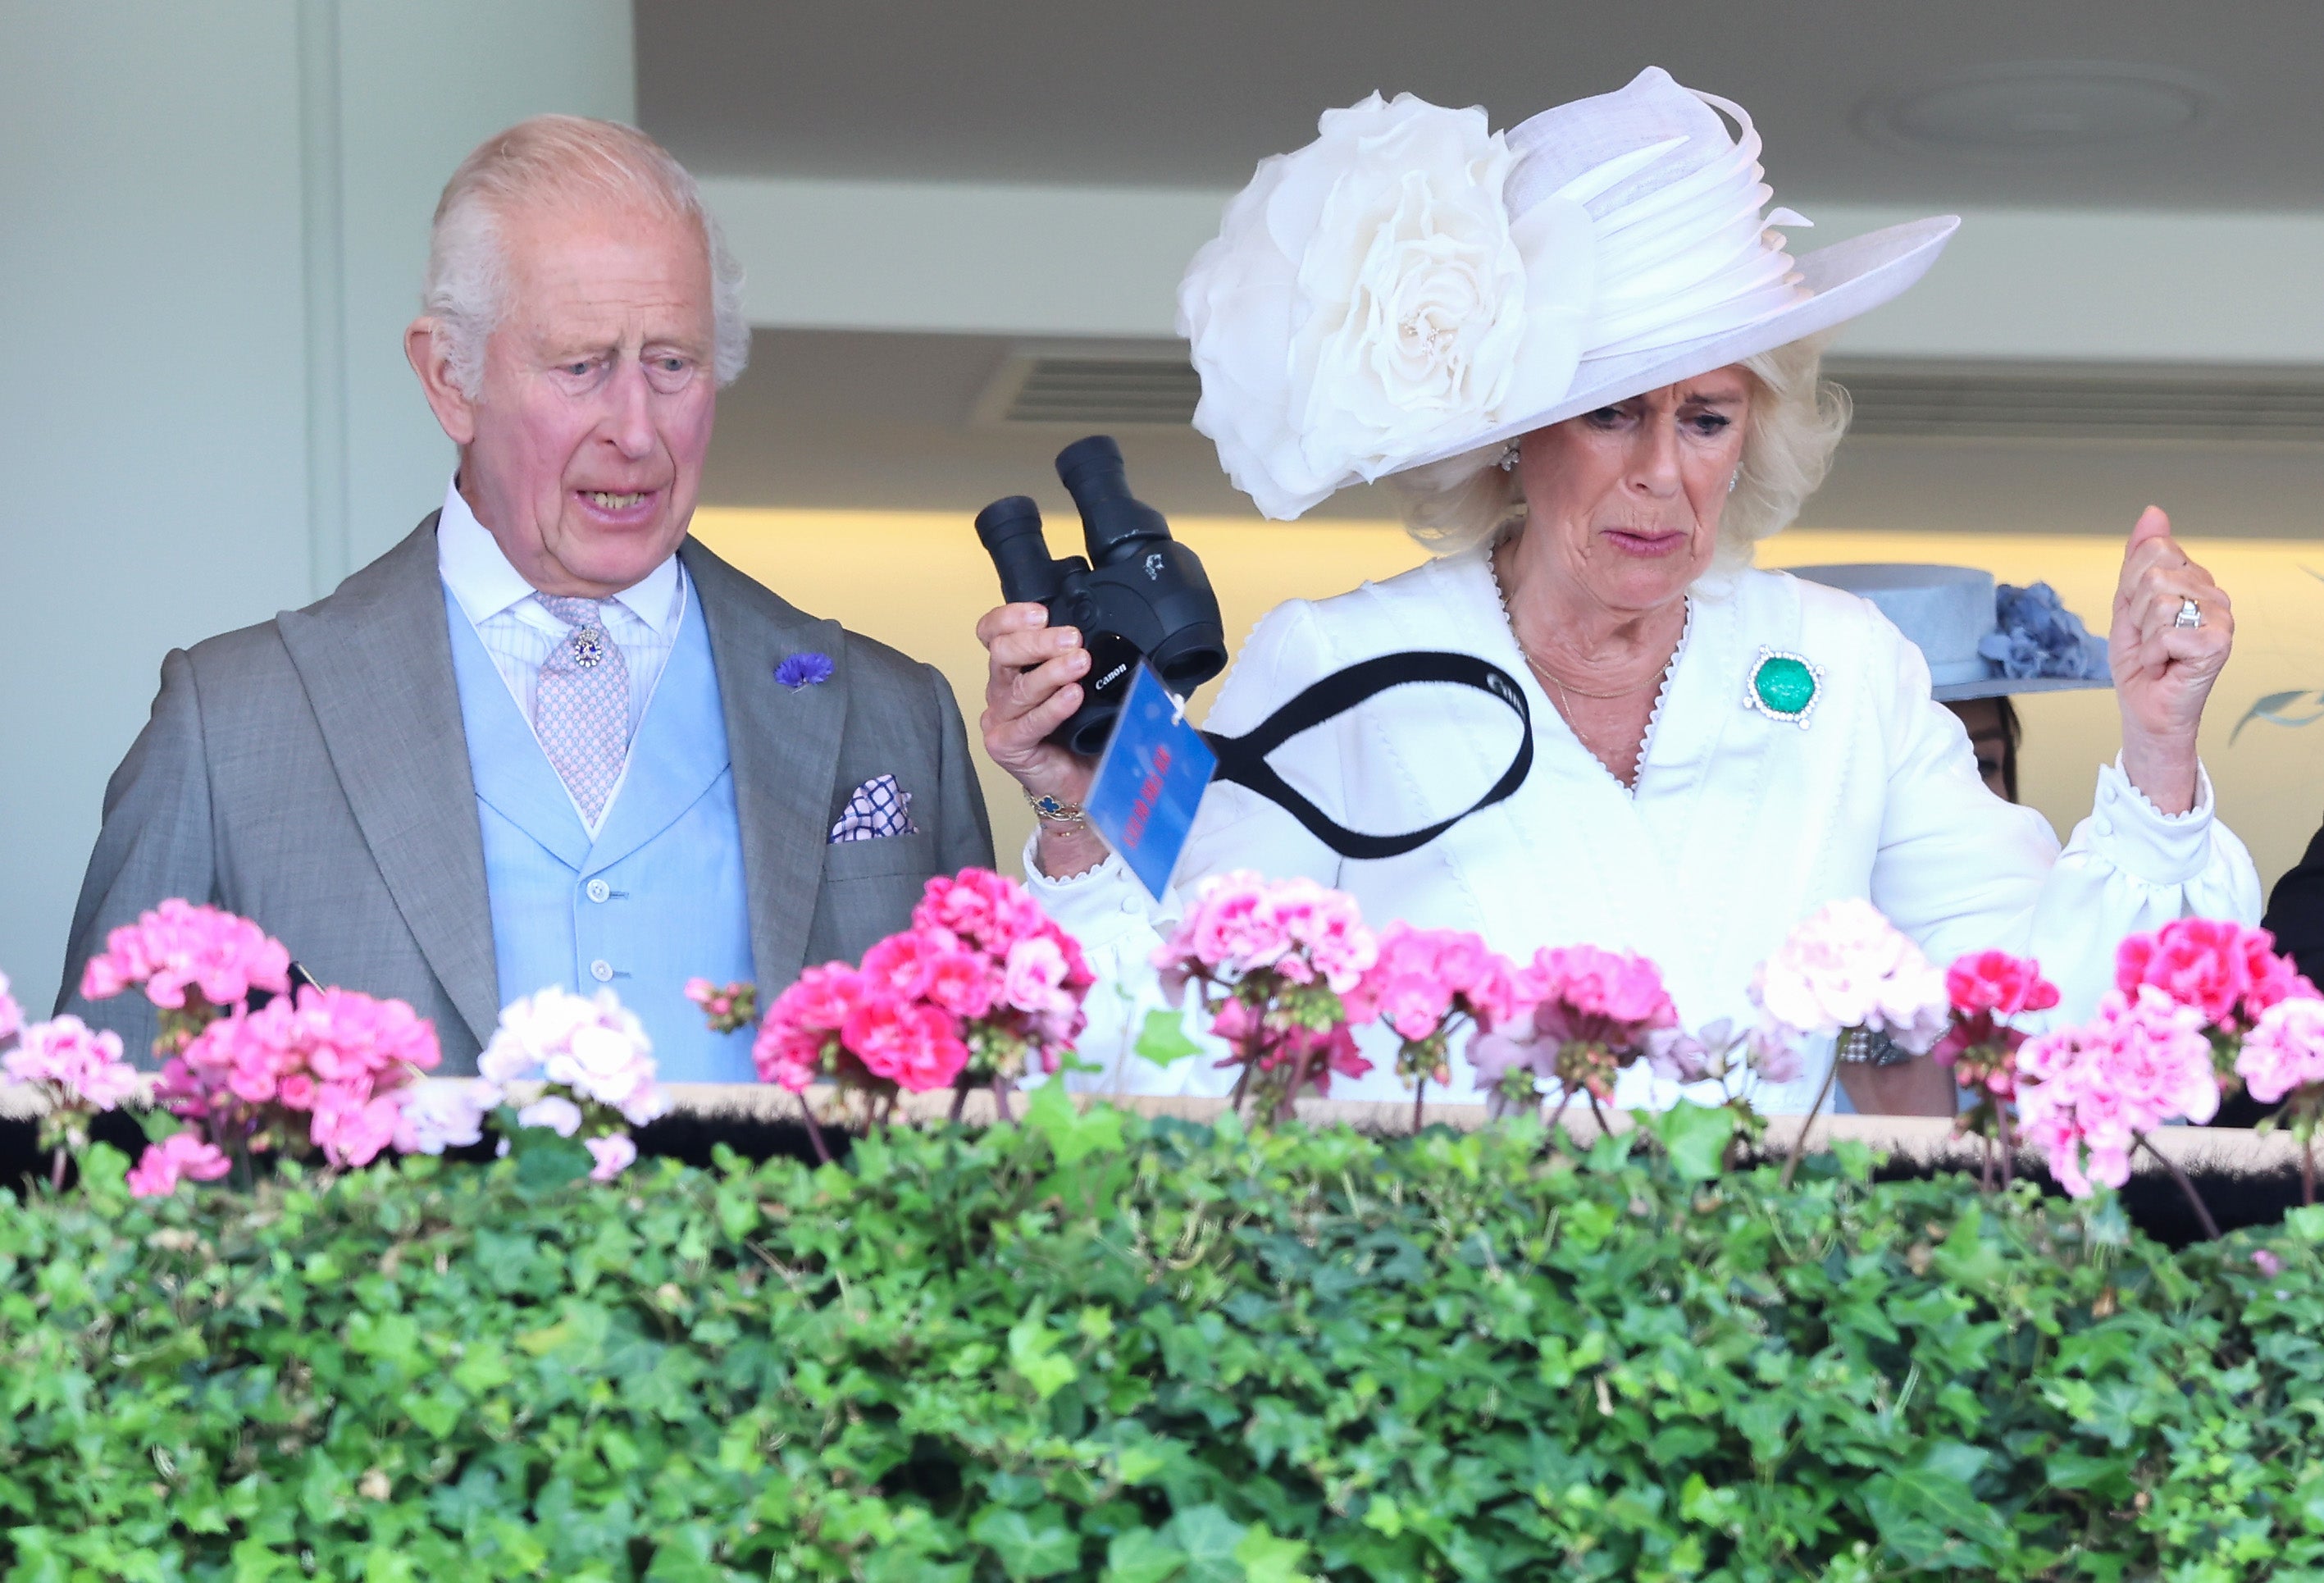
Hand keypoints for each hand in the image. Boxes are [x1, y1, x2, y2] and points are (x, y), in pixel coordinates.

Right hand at [975, 603, 1108, 877]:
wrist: (1082, 785)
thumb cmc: (1081, 735)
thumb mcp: (1086, 687)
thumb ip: (1087, 660)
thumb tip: (1122, 636)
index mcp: (1015, 668)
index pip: (994, 632)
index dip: (1010, 617)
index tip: (1041, 612)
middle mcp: (1002, 689)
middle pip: (1002, 652)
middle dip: (1038, 641)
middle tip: (1071, 638)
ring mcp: (1001, 718)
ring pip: (1017, 686)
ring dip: (1051, 671)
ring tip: (1079, 662)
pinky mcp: (1006, 745)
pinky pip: (1028, 724)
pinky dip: (1052, 708)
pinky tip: (1072, 697)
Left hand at [2110, 505, 2231, 814]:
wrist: (2146, 710)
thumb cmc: (2141, 664)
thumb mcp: (2127, 605)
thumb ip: (2137, 559)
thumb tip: (2154, 513)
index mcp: (2193, 581)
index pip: (2154, 550)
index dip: (2131, 585)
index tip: (2138, 616)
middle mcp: (2213, 595)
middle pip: (2154, 573)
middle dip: (2135, 612)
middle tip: (2147, 640)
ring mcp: (2221, 618)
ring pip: (2159, 601)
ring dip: (2143, 636)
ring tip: (2155, 653)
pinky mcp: (2218, 643)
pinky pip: (2166, 632)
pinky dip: (2152, 653)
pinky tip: (2164, 665)